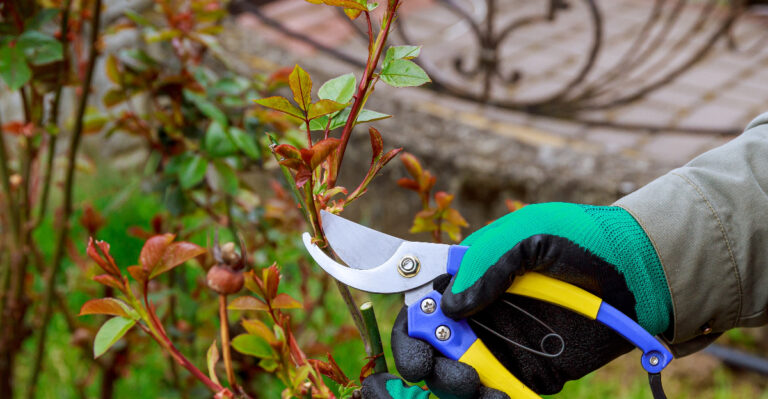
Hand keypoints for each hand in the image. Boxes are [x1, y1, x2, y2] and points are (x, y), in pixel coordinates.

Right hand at [391, 203, 672, 395]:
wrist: (638, 273)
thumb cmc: (581, 240)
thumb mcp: (530, 237)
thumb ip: (487, 266)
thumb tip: (450, 306)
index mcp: (470, 277)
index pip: (422, 304)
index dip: (411, 327)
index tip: (416, 346)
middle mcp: (480, 314)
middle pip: (432, 346)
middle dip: (424, 361)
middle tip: (436, 369)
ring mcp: (502, 345)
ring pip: (456, 375)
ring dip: (452, 384)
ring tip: (473, 383)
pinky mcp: (529, 373)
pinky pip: (495, 394)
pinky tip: (496, 396)